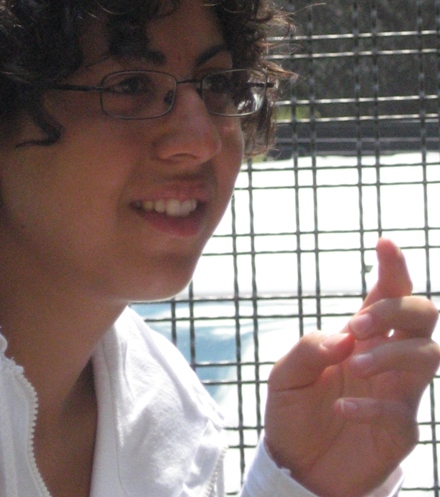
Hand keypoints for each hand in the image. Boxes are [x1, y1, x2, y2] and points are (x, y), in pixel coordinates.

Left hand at [264, 238, 439, 496]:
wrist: (295, 467)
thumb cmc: (295, 411)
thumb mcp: (285, 375)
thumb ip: (309, 349)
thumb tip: (344, 337)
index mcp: (361, 337)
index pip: (387, 294)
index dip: (393, 268)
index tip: (384, 242)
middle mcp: (386, 359)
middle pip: (423, 317)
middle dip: (397, 309)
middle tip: (359, 323)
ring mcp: (398, 394)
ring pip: (426, 357)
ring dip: (392, 353)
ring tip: (354, 364)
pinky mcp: (399, 431)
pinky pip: (402, 412)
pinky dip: (373, 405)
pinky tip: (343, 406)